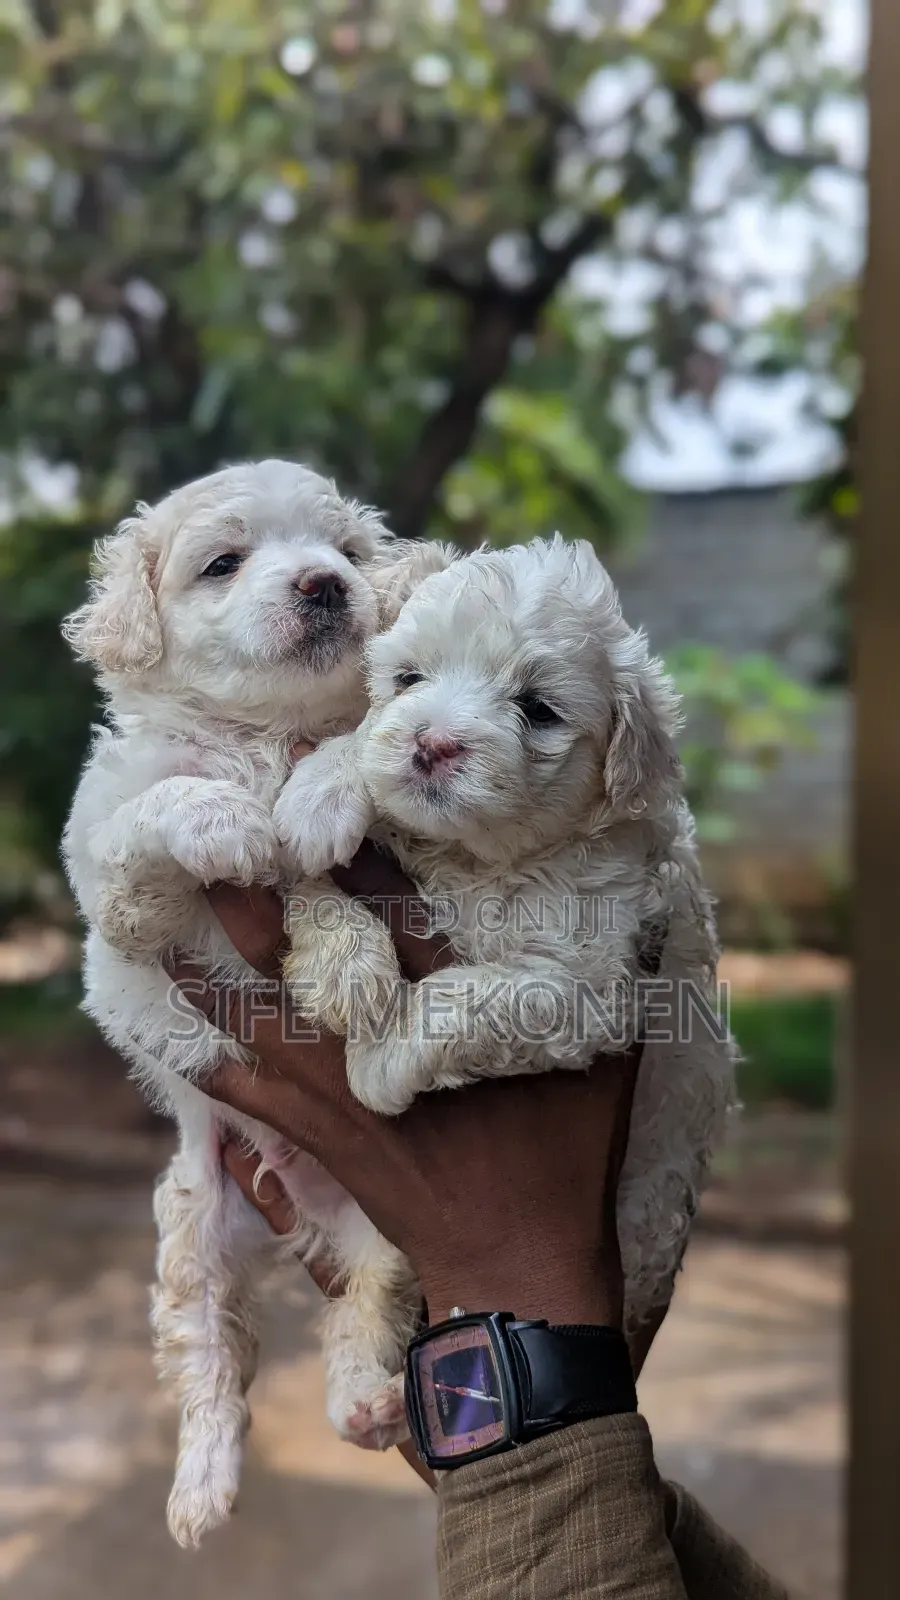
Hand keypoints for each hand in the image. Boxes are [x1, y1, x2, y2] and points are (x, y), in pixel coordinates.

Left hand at [166, 844, 639, 1332]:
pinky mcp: (325, 1139)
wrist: (516, 1270)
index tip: (328, 810)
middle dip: (263, 901)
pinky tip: (175, 1034)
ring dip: (219, 971)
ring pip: (266, 1020)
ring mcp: (345, 1094)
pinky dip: (216, 1061)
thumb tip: (647, 906)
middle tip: (219, 847)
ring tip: (169, 926)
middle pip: (309, 959)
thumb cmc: (564, 1166)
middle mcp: (384, 1043)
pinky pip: (254, 1096)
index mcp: (451, 1015)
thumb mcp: (610, 1071)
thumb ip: (624, 986)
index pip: (399, 919)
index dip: (361, 860)